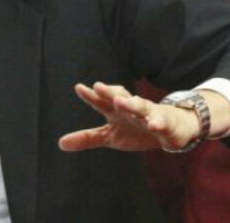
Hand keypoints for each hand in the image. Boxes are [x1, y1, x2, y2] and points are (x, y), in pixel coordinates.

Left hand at [58, 82, 199, 151]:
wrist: (169, 129)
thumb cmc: (135, 129)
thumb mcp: (109, 136)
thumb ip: (87, 138)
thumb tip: (60, 143)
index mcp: (114, 111)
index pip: (101, 102)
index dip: (91, 95)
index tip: (79, 88)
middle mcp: (129, 108)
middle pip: (119, 97)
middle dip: (109, 92)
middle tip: (98, 86)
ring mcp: (147, 114)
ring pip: (139, 106)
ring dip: (130, 103)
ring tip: (120, 102)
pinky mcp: (164, 123)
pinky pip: (160, 122)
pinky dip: (157, 122)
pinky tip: (153, 125)